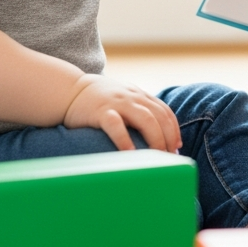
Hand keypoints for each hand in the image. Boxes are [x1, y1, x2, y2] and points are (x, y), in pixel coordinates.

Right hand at [64, 75, 181, 152]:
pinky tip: (130, 153)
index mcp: (139, 96)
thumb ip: (137, 111)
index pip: (164, 111)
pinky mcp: (100, 112)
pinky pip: (116, 125)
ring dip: (155, 139)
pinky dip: (125, 139)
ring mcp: (118, 103)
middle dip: (168, 137)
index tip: (177, 146)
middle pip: (159, 116)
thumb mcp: (123, 99)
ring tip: (158, 156)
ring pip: (145, 119)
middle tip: (170, 156)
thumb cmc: (98, 101)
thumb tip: (155, 135)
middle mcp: (132, 98)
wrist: (69, 90)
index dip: (174, 129)